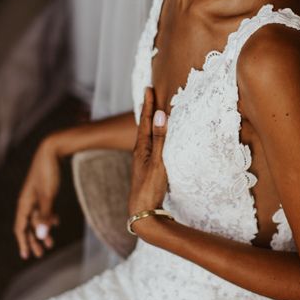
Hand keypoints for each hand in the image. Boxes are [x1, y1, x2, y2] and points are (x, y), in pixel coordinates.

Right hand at [13, 137, 60, 258]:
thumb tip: (42, 235)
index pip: (21, 227)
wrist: (52, 150)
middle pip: (28, 225)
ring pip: (37, 218)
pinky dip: (48, 217)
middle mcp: (27, 200)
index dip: (23, 242)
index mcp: (24, 203)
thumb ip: (44, 215)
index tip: (27, 256)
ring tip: (51, 243)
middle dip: (34, 240)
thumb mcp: (48, 196)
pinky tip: (55, 222)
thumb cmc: (49, 172)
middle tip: (41, 254)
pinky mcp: (44, 190)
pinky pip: (43, 209)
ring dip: (43, 230)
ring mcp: (35, 195)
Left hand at [127, 87, 168, 236]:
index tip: (149, 88)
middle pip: (143, 125)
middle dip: (146, 109)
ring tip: (152, 111)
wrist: (142, 212)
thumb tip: (159, 114)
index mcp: (141, 148)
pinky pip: (150, 145)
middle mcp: (140, 152)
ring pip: (146, 135)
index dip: (147, 104)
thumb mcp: (157, 162)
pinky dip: (152, 135)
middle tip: (149, 93)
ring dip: (149, 121)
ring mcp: (142, 161)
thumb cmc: (149, 187)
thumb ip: (159, 138)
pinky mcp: (147, 168)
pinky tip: (155, 139)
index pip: (144, 120)